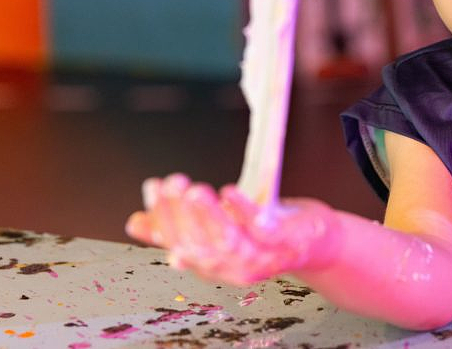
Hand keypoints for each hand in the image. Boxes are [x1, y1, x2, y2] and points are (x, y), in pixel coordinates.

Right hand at [125, 174, 338, 285]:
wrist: (316, 241)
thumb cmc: (263, 232)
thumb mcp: (218, 229)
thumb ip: (182, 227)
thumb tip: (135, 223)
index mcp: (211, 266)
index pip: (179, 245)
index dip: (162, 218)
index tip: (153, 186)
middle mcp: (232, 269)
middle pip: (199, 246)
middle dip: (181, 215)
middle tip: (171, 182)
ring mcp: (260, 259)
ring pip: (227, 243)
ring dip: (208, 216)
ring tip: (193, 189)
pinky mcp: (284, 244)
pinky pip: (261, 231)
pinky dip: (244, 212)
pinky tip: (229, 192)